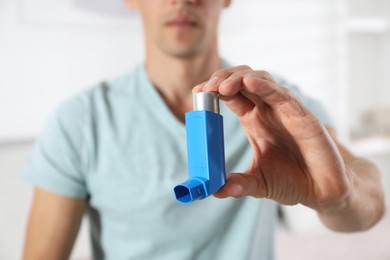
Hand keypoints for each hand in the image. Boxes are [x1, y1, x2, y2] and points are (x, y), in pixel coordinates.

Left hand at [194, 66, 350, 209]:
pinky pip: (282, 95)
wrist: (323, 191)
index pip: (231, 95)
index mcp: (254, 120)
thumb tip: (214, 191)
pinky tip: (248, 83)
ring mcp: (285, 110)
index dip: (214, 90)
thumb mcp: (258, 183)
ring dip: (239, 78)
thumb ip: (238, 184)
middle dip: (223, 78)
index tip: (198, 93)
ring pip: (261, 80)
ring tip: (221, 86)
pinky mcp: (303, 116)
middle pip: (243, 80)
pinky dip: (264, 86)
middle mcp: (268, 110)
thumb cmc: (292, 182)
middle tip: (206, 88)